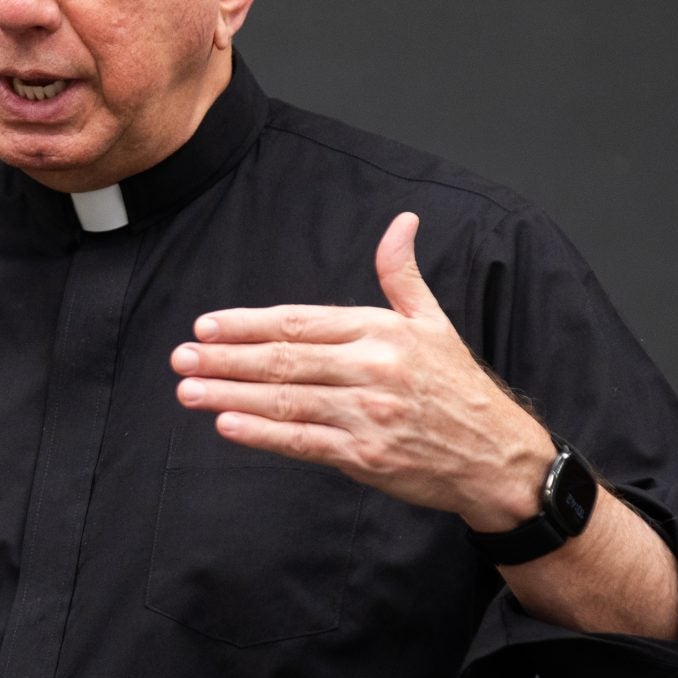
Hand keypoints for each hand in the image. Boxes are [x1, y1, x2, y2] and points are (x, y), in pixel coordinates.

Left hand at [170, 211, 551, 530]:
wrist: (496, 456)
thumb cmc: (458, 389)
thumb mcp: (435, 323)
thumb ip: (402, 275)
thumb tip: (402, 222)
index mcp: (382, 332)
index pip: (300, 322)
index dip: (249, 323)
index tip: (206, 324)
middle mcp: (373, 369)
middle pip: (285, 359)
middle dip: (226, 357)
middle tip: (181, 355)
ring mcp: (368, 414)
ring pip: (287, 400)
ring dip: (231, 393)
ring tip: (188, 389)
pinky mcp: (367, 456)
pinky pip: (304, 442)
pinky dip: (263, 434)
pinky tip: (228, 424)